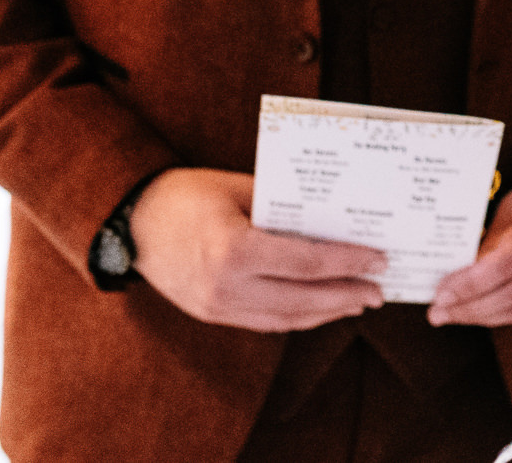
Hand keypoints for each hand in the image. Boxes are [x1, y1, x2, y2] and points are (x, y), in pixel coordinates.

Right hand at [130, 167, 386, 332]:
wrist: (131, 222)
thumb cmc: (188, 194)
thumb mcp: (241, 188)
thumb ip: (286, 207)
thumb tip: (336, 219)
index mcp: (235, 250)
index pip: (308, 264)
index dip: (350, 264)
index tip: (380, 260)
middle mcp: (227, 287)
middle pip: (303, 299)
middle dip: (347, 296)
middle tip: (380, 289)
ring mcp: (217, 307)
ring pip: (286, 318)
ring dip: (327, 313)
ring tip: (358, 302)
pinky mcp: (211, 315)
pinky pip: (265, 322)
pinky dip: (298, 317)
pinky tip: (320, 308)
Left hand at [428, 171, 511, 326]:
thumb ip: (491, 243)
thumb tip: (456, 281)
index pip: (504, 264)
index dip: (468, 284)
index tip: (439, 293)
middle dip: (469, 307)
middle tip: (437, 313)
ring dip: (483, 316)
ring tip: (452, 316)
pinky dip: (505, 316)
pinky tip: (481, 314)